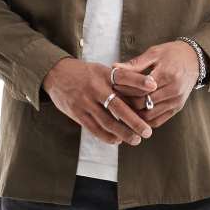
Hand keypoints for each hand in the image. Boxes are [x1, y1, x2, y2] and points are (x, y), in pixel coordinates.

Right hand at [42, 57, 156, 145]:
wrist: (55, 73)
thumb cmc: (83, 73)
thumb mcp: (99, 70)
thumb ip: (117, 81)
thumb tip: (141, 93)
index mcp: (102, 74)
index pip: (123, 77)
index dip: (138, 81)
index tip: (154, 86)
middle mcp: (95, 87)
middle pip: (118, 106)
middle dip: (134, 121)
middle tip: (147, 132)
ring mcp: (85, 102)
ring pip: (107, 122)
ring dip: (123, 133)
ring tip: (136, 140)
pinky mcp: (76, 113)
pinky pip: (94, 128)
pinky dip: (107, 136)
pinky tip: (117, 140)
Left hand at [110, 41, 198, 128]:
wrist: (194, 59)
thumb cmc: (171, 53)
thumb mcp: (154, 53)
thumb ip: (135, 63)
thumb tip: (114, 67)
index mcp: (166, 75)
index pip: (140, 90)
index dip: (125, 90)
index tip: (113, 87)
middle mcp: (173, 91)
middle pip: (144, 104)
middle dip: (127, 103)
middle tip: (114, 99)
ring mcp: (176, 101)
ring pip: (149, 116)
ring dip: (134, 114)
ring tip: (122, 108)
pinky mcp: (177, 108)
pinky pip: (158, 121)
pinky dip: (144, 120)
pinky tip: (134, 114)